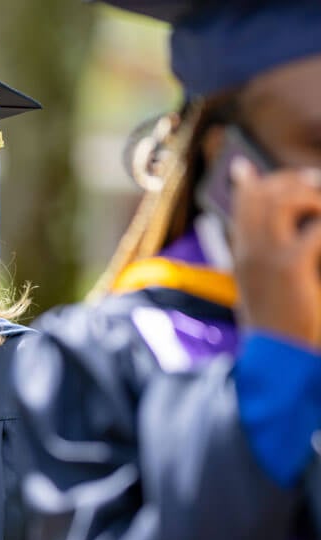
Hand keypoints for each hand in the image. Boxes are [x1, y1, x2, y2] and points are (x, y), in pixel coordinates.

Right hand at [230, 159, 320, 349]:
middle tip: (314, 181)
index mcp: (241, 258)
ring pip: (284, 202)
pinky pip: (315, 228)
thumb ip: (267, 263)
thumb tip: (289, 238)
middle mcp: (249, 252)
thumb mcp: (265, 292)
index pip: (238, 207)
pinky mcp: (290, 266)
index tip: (246, 168)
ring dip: (311, 198)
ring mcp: (266, 257)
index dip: (247, 183)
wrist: (277, 357)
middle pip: (261, 195)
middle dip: (289, 181)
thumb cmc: (280, 330)